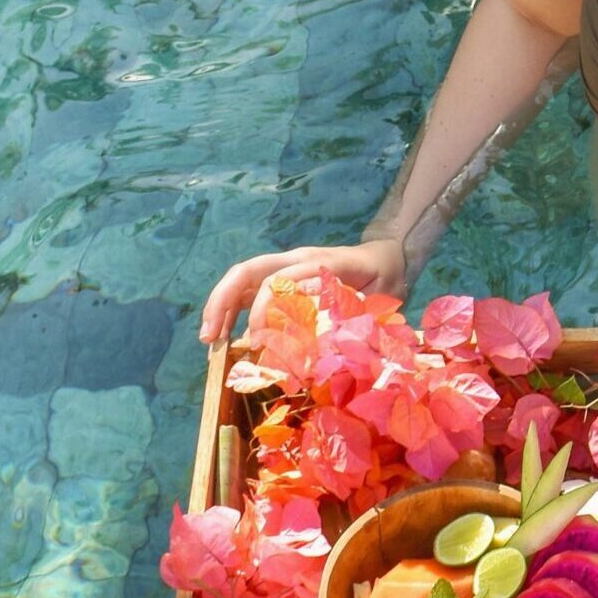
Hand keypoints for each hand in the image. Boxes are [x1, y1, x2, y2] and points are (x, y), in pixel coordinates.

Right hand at [197, 240, 407, 345]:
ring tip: (209, 338)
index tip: (254, 339)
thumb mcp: (380, 295)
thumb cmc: (385, 279)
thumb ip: (358, 310)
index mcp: (319, 263)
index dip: (261, 309)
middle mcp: (297, 260)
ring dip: (221, 304)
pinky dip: (233, 307)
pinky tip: (224, 332)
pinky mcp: (284, 275)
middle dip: (223, 300)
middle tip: (210, 337)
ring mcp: (288, 265)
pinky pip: (250, 287)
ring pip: (244, 277)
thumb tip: (329, 339)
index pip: (278, 280)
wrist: (389, 257)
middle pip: (249, 270)